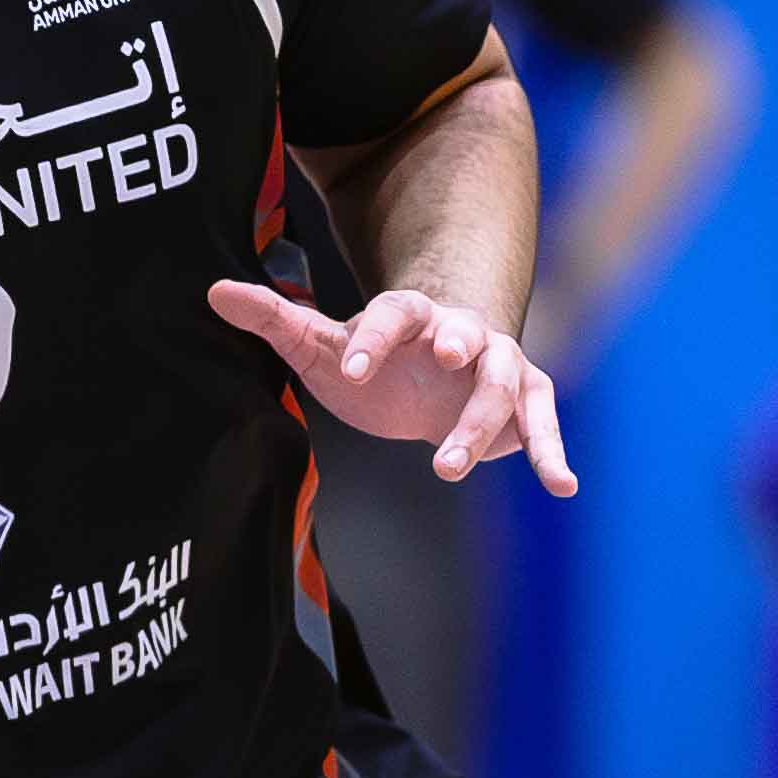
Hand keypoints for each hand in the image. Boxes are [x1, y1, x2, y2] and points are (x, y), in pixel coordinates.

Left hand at [208, 279, 576, 493]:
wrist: (428, 372)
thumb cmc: (371, 358)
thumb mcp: (319, 346)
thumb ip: (275, 319)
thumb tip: (214, 291)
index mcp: (407, 314)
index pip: (391, 313)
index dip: (373, 338)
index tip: (352, 368)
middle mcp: (459, 332)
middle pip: (463, 334)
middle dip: (456, 344)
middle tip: (443, 357)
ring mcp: (498, 364)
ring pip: (502, 385)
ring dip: (480, 423)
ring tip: (445, 468)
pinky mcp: (524, 401)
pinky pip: (541, 424)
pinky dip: (552, 454)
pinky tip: (564, 487)